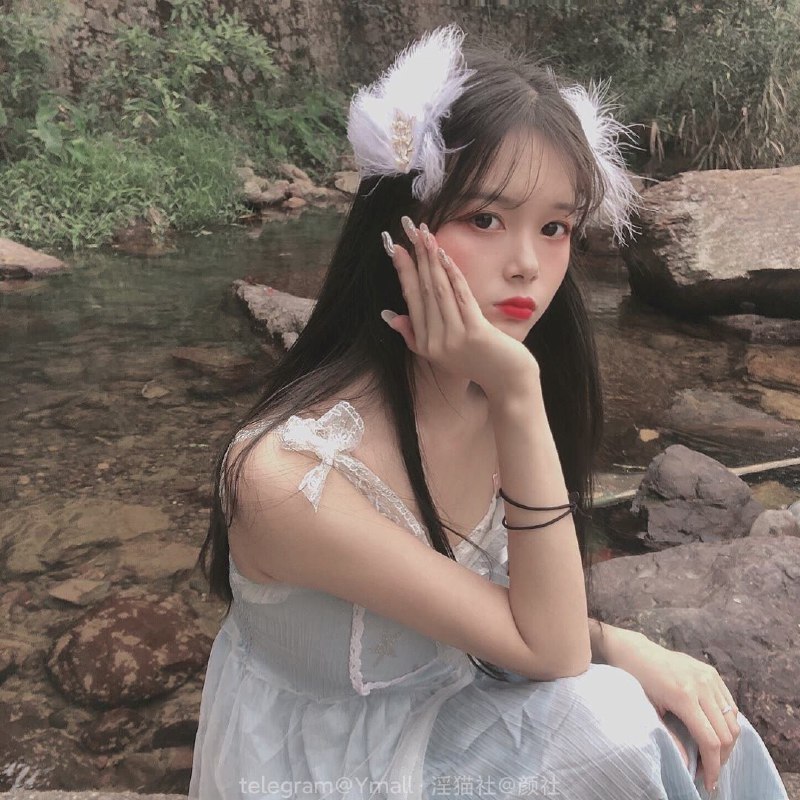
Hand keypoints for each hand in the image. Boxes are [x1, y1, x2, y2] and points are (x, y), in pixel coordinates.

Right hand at [382, 216, 537, 397]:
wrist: (508, 383)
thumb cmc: (480, 363)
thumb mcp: (442, 353)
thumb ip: (415, 336)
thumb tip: (391, 316)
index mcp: (425, 344)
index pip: (411, 300)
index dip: (404, 272)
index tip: (396, 248)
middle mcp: (435, 342)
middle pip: (422, 291)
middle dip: (416, 257)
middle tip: (409, 230)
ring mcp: (454, 338)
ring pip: (438, 290)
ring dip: (431, 259)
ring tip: (425, 235)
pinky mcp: (474, 332)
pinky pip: (460, 296)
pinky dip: (451, 273)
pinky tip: (444, 254)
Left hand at [603, 626, 740, 794]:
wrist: (634, 651)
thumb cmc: (636, 681)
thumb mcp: (649, 711)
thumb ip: (670, 738)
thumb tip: (689, 764)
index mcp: (684, 696)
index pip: (711, 740)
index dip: (712, 766)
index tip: (708, 783)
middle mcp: (702, 685)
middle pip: (727, 733)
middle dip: (721, 758)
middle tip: (708, 770)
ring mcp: (709, 677)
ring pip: (733, 720)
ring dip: (727, 742)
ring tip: (712, 754)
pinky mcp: (712, 672)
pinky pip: (730, 704)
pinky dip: (727, 723)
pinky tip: (714, 731)